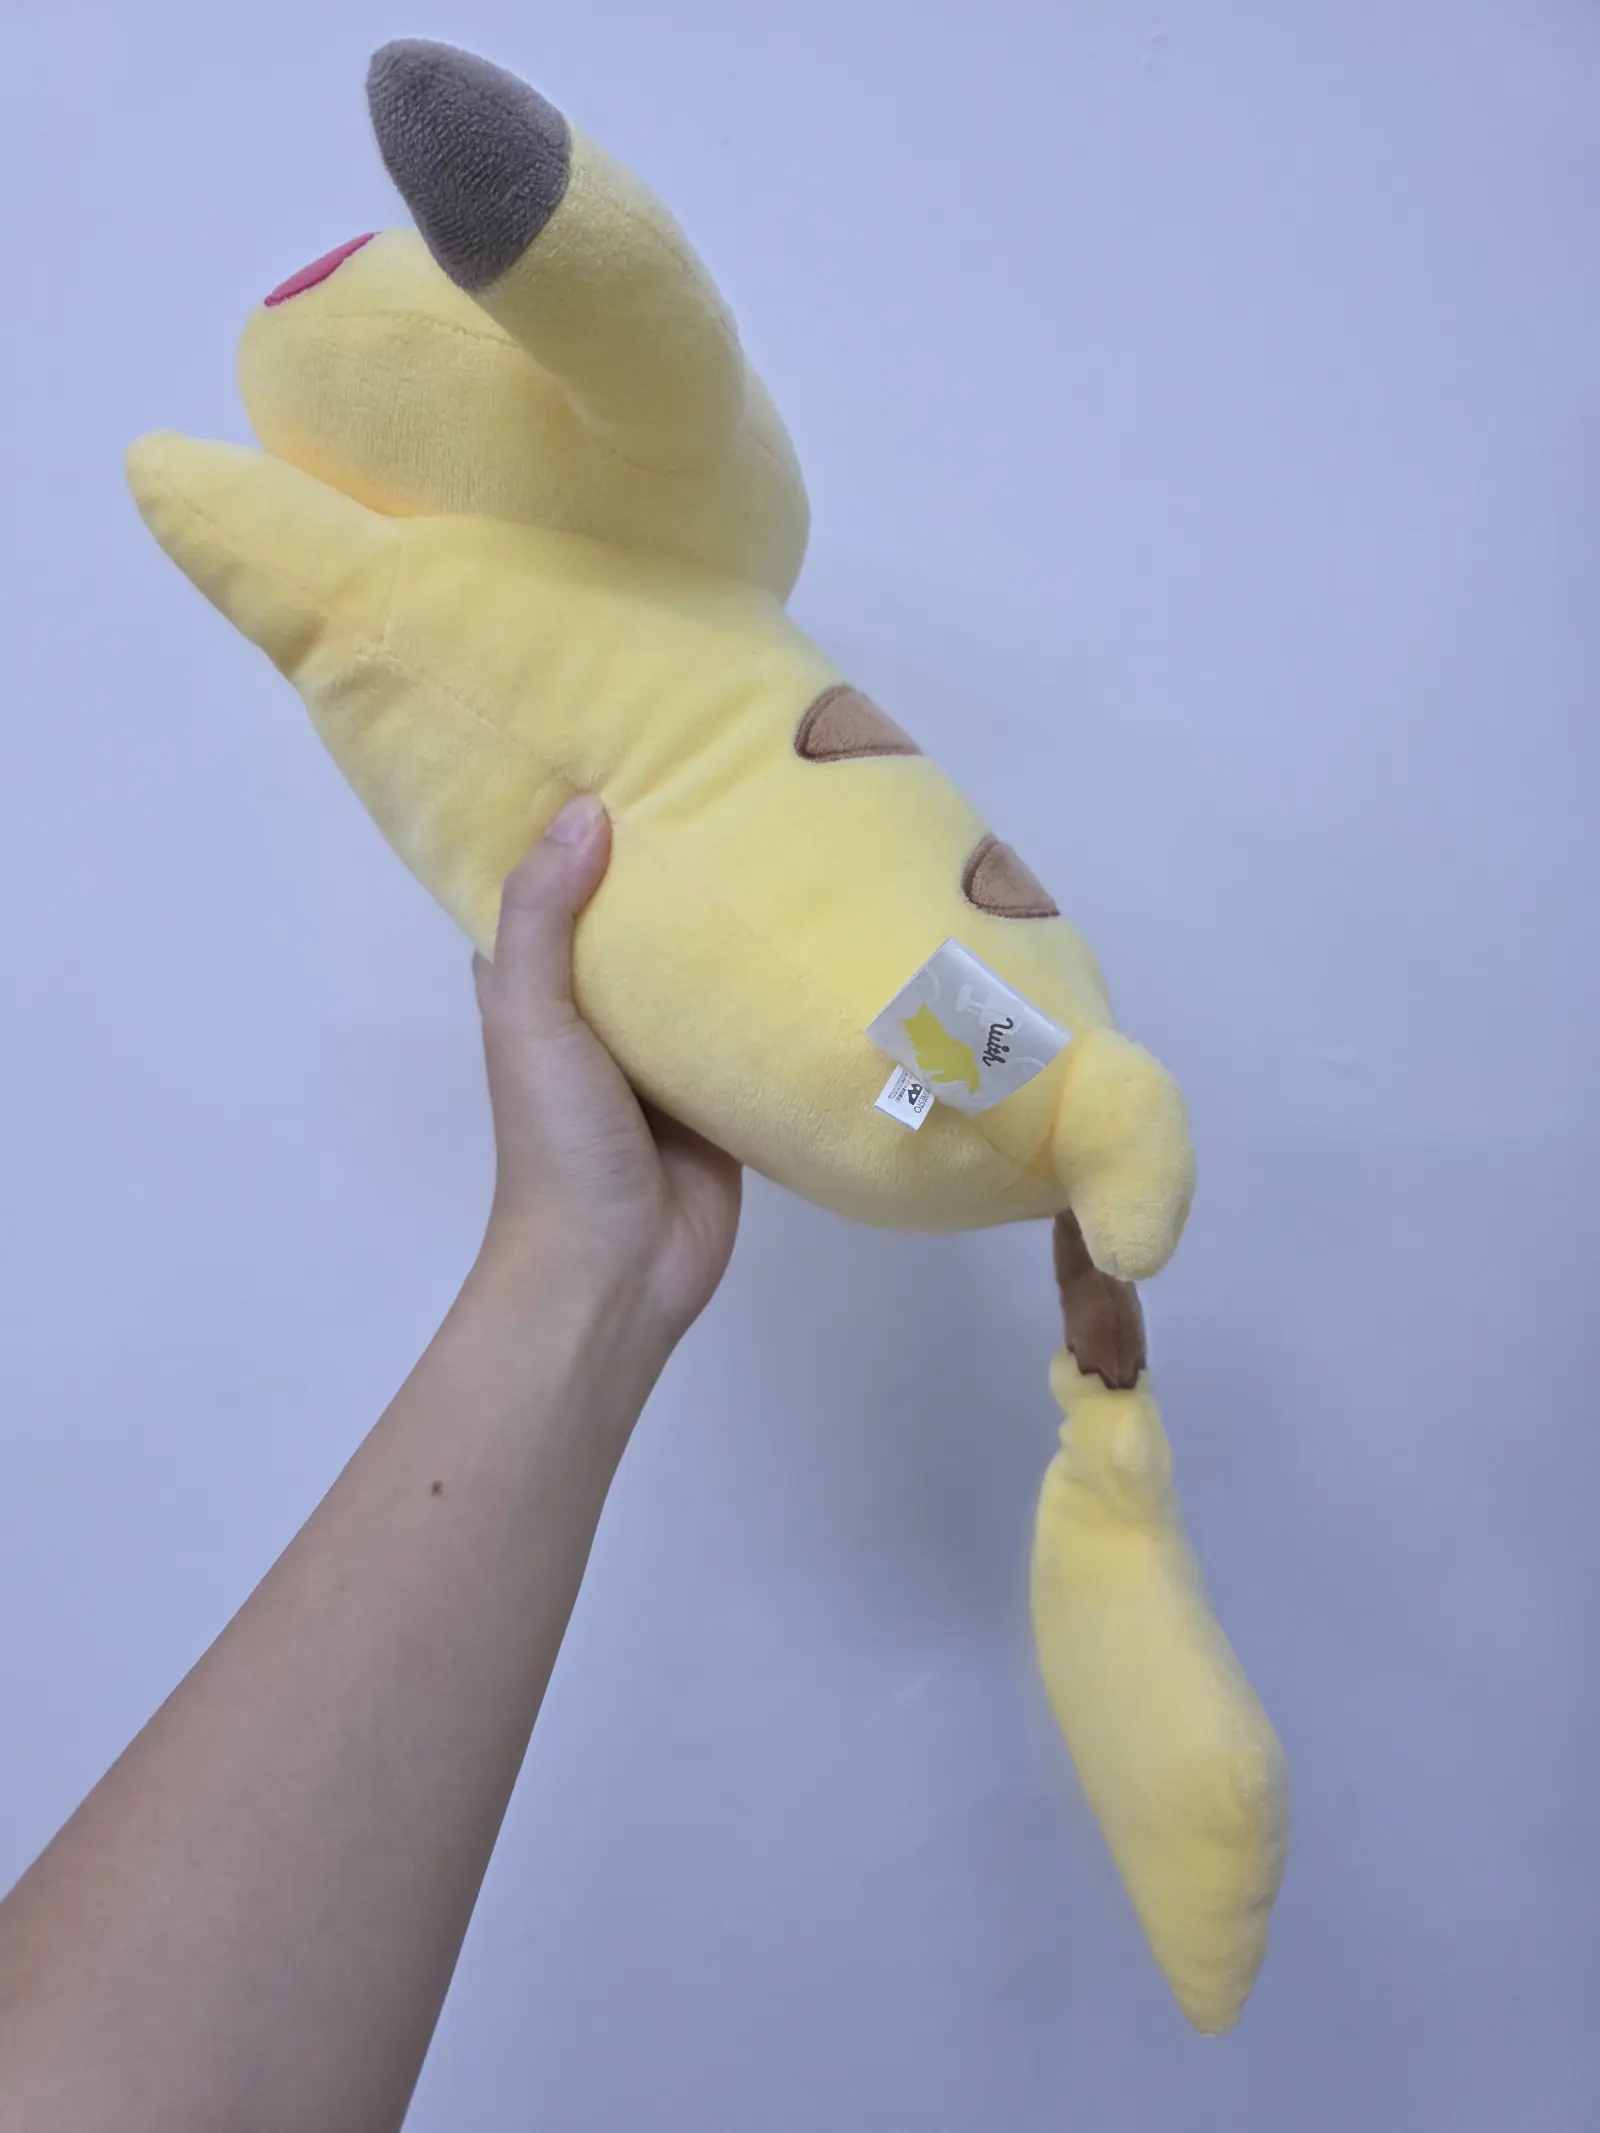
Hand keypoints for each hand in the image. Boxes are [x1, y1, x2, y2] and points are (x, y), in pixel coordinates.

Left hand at [472, 796, 742, 1347]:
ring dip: (731, 920)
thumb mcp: (530, 1017)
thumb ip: (545, 917)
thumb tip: (588, 812)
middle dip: (673, 861)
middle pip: (635, 917)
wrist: (618, 1267)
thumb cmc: (558, 1140)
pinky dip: (774, 986)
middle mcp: (598, 1008)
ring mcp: (664, 1051)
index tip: (622, 751)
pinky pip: (749, 1024)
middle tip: (734, 773)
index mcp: (535, 985)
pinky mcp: (722, 1089)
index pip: (549, 884)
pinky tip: (822, 928)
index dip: (573, 824)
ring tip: (792, 829)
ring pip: (698, 966)